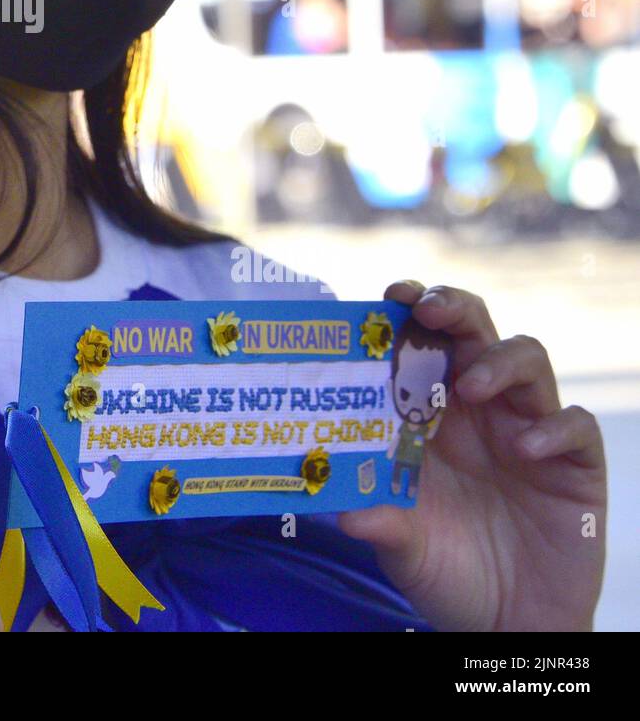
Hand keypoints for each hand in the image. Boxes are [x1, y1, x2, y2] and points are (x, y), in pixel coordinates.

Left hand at [339, 282, 605, 630]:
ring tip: (471, 387)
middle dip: (454, 308)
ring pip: (529, 359)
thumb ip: (379, 522)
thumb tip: (342, 513)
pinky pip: (576, 425)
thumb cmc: (446, 569)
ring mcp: (529, 431)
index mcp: (431, 414)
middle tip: (428, 310)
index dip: (410, 311)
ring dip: (498, 361)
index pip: (423, 343)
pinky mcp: (574, 466)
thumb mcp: (402, 545)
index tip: (390, 294)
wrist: (506, 624)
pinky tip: (526, 450)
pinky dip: (553, 427)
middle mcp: (480, 411)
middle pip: (476, 331)